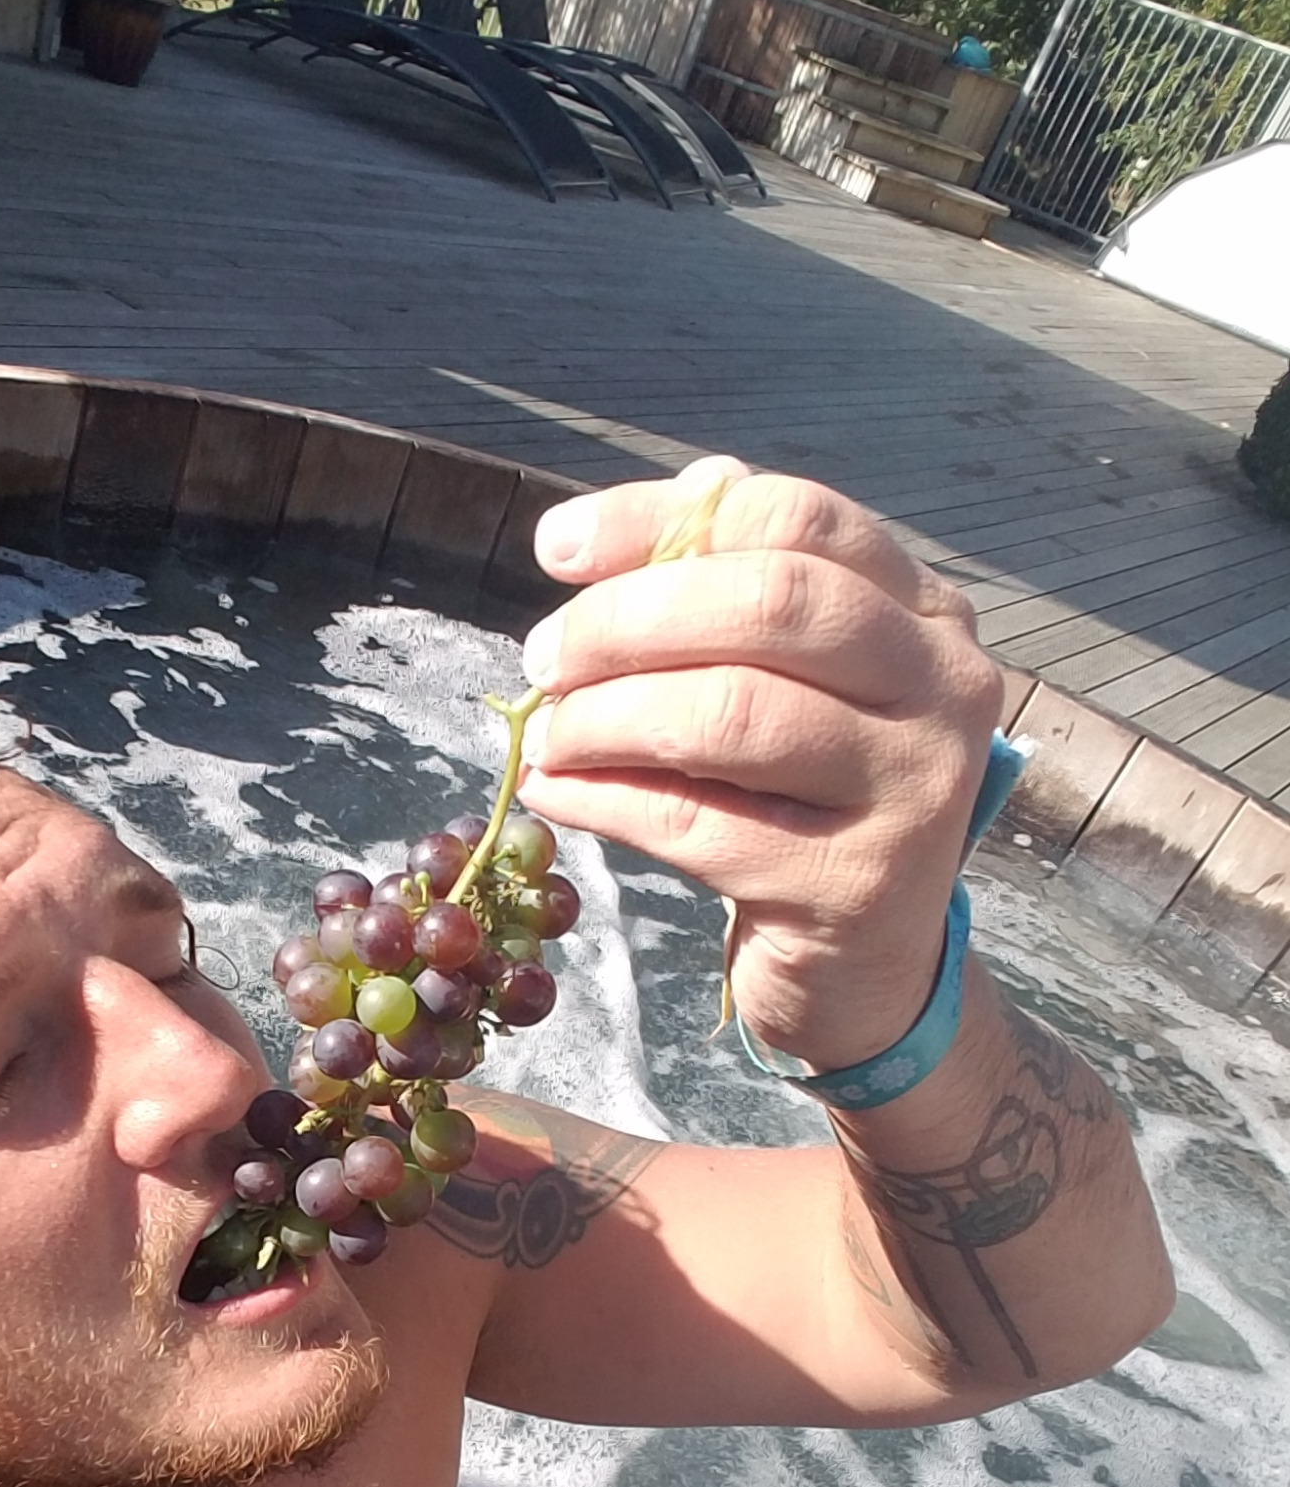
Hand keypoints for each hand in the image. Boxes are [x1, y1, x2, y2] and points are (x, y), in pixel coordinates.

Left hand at [516, 458, 1003, 1072]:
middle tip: (543, 658)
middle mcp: (944, 687)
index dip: (658, 519)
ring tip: (547, 734)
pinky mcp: (852, 884)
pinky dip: (603, 800)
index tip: (555, 548)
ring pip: (731, 714)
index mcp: (926, 612)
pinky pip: (696, 823)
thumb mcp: (788, 687)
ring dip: (606, 718)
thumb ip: (715, 601)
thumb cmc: (806, 802)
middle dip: (625, 621)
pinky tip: (554, 790)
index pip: (794, 519)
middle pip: (770, 606)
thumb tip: (593, 538)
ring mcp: (911, 789)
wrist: (871, 966)